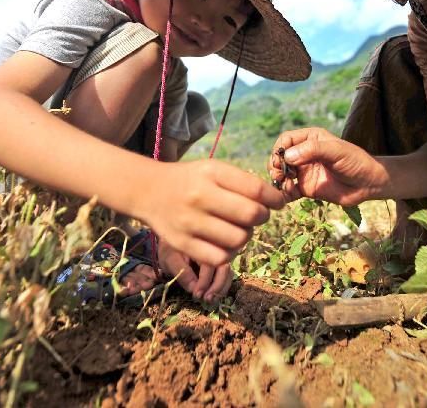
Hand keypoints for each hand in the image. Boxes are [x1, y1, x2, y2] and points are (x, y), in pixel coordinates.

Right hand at [139, 160, 285, 267]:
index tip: (278, 203)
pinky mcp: (182, 243)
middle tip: (257, 215)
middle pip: (251, 215)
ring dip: (246, 235)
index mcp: (211, 173)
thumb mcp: (213, 169)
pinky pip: (221, 257)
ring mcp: (189, 222)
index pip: (255, 188)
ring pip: (239, 239)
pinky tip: (226, 243)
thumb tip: (274, 202)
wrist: (148, 190)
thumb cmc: (190, 180)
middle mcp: (199, 196)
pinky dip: (230, 253)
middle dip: (262, 217)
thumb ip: (242, 182)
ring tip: (239, 228)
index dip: (274, 199)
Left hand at [158, 242, 233, 302]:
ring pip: (228, 272)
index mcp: (202, 244)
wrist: (172, 243)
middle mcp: (214, 248)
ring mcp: (219, 255)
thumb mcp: (170, 260)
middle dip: (217, 286)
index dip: (205, 281)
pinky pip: (227, 275)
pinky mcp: (221, 263)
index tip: (197, 294)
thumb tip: (193, 289)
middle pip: (224, 267)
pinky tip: (214, 295)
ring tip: (211, 300)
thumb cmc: (170, 250)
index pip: (209, 264)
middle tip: (207, 299)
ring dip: (221, 288)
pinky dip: (223, 286)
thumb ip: (182, 273)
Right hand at [269, 128, 387, 205]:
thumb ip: (312, 149)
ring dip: (278, 180)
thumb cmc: (356, 161)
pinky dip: (284, 193)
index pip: (286, 139)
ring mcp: (304, 172)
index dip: (279, 149)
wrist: (369, 184)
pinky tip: (289, 195)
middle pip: (279, 157)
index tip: (280, 160)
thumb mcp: (336, 150)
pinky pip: (289, 190)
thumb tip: (287, 156)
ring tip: (284, 185)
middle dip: (275, 165)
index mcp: (311, 139)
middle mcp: (304, 154)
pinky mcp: (306, 188)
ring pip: (281, 174)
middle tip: (278, 175)